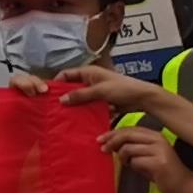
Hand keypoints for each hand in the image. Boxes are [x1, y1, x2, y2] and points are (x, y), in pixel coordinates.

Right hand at [45, 64, 160, 114]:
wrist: (143, 98)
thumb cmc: (123, 88)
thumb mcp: (100, 91)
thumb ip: (80, 95)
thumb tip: (61, 100)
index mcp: (88, 72)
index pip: (66, 74)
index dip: (57, 83)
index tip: (48, 94)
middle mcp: (90, 80)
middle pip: (72, 87)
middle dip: (64, 96)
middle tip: (54, 108)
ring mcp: (96, 91)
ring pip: (80, 98)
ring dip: (75, 106)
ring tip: (65, 116)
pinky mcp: (101, 101)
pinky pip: (89, 106)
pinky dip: (85, 111)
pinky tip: (79, 120)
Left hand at [103, 130, 192, 192]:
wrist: (183, 184)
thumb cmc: (162, 171)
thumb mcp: (147, 155)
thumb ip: (133, 147)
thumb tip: (110, 143)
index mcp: (155, 135)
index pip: (129, 129)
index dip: (113, 133)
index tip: (100, 139)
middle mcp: (158, 139)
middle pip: (127, 135)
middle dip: (111, 141)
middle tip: (103, 149)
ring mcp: (160, 150)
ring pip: (129, 148)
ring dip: (123, 157)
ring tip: (127, 164)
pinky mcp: (159, 162)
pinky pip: (136, 161)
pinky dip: (133, 166)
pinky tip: (140, 171)